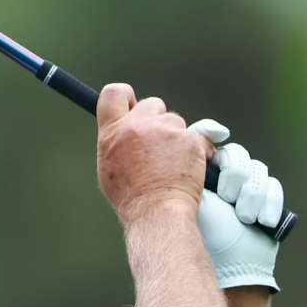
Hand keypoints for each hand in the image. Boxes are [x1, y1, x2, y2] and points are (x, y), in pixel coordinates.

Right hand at [95, 84, 209, 221]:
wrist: (156, 213)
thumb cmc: (132, 198)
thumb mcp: (109, 167)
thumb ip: (116, 142)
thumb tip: (123, 130)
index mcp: (112, 133)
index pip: (113, 93)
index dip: (126, 96)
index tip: (133, 105)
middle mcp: (137, 126)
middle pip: (151, 104)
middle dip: (157, 120)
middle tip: (158, 145)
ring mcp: (165, 130)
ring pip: (175, 121)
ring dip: (176, 137)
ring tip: (172, 164)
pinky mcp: (189, 139)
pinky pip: (197, 137)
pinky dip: (197, 150)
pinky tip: (190, 168)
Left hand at [190, 119, 282, 290]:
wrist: (229, 268)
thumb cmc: (203, 234)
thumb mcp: (189, 198)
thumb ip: (186, 169)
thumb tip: (186, 138)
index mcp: (199, 173)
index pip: (206, 140)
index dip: (210, 132)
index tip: (217, 136)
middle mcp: (222, 178)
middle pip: (236, 154)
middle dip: (235, 175)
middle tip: (227, 197)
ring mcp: (246, 189)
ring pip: (257, 170)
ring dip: (251, 194)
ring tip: (244, 218)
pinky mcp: (266, 201)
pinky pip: (273, 187)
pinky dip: (269, 203)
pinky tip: (263, 220)